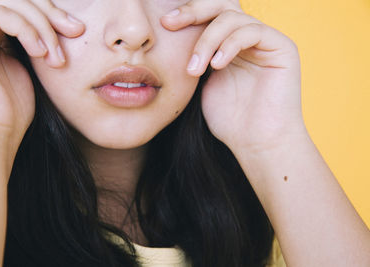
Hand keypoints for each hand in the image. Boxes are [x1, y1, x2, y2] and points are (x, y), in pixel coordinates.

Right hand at [0, 0, 83, 153]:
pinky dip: (27, 30)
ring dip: (43, 27)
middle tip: (75, 32)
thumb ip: (42, 38)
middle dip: (51, 14)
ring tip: (56, 58)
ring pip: (11, 3)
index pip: (25, 2)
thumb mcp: (37, 63)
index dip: (52, 10)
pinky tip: (41, 53)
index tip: (78, 29)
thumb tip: (67, 21)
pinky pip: (0, 15)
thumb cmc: (16, 105)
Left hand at [161, 0, 304, 151]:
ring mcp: (266, 42)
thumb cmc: (229, 121)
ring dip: (207, 41)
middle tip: (170, 23)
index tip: (164, 25)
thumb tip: (172, 37)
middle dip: (193, 11)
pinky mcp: (282, 48)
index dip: (188, 15)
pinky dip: (229, 45)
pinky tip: (216, 66)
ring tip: (194, 69)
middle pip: (222, 6)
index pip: (209, 17)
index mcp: (230, 46)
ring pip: (232, 18)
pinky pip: (252, 32)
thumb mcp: (201, 85)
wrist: (256, 143)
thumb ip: (195, 59)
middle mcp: (248, 40)